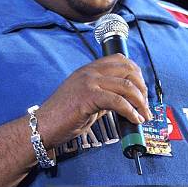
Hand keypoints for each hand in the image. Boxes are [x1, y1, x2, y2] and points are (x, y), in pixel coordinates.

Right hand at [36, 53, 150, 148]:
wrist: (42, 126)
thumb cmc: (63, 117)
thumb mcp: (87, 100)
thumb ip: (104, 95)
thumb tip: (126, 102)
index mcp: (89, 70)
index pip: (120, 60)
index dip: (137, 74)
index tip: (143, 91)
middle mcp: (90, 72)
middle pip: (128, 70)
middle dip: (143, 88)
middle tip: (145, 106)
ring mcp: (88, 82)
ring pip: (127, 86)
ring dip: (140, 103)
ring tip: (143, 116)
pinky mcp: (88, 96)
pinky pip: (118, 101)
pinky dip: (130, 111)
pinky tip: (134, 119)